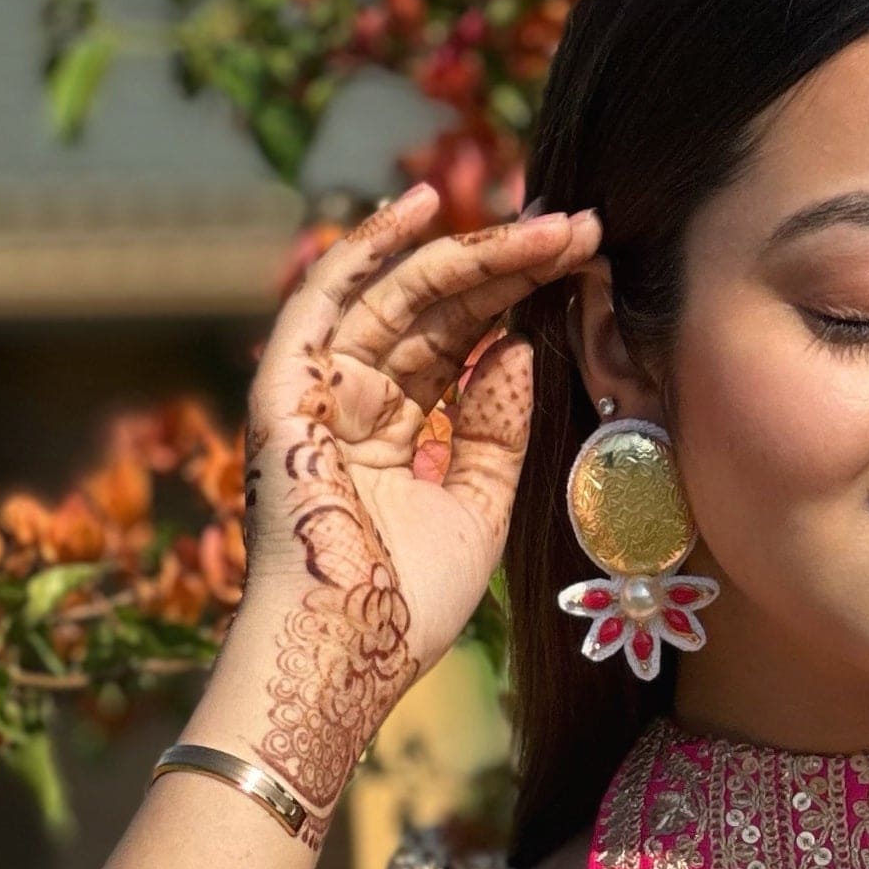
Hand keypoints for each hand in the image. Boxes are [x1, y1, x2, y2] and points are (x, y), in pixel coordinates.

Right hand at [191, 185, 598, 821]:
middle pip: (439, 312)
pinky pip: (324, 303)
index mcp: (398, 433)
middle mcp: (356, 402)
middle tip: (579, 228)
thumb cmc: (410, 608)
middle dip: (509, 266)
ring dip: (468, 252)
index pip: (462, 344)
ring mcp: (320, 393)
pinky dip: (366, 251)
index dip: (519, 300)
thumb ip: (498, 428)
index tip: (582, 265)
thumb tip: (520, 345)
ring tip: (541, 219)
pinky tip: (422, 211)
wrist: (350, 657)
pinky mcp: (286, 391)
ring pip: (397, 296)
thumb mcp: (481, 508)